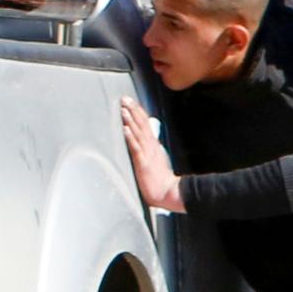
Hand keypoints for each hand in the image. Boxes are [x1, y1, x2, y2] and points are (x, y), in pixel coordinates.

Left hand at [118, 97, 183, 212]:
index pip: (145, 125)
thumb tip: (150, 136)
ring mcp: (147, 154)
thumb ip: (152, 147)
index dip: (138, 112)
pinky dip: (130, 138)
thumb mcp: (157, 158)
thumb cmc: (161, 179)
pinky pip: (136, 149)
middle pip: (141, 125)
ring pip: (138, 134)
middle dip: (133, 111)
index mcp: (153, 145)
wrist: (169, 193)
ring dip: (130, 120)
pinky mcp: (143, 164)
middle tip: (125, 99)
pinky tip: (125, 129)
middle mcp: (150, 147)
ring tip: (124, 109)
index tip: (131, 101)